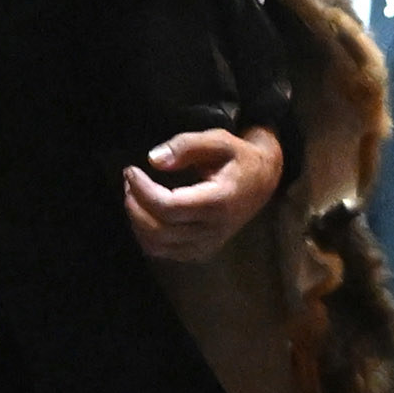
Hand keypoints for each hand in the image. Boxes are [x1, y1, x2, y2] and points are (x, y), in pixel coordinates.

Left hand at [123, 124, 283, 263]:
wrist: (264, 180)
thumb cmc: (240, 158)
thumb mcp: (219, 140)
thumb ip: (186, 145)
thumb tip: (154, 160)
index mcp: (218, 202)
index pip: (168, 207)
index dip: (142, 191)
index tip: (131, 170)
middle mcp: (213, 229)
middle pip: (158, 230)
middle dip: (134, 206)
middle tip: (130, 181)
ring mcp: (208, 245)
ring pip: (158, 246)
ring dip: (137, 221)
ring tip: (134, 195)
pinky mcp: (202, 251)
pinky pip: (164, 252)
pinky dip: (147, 235)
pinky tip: (145, 213)